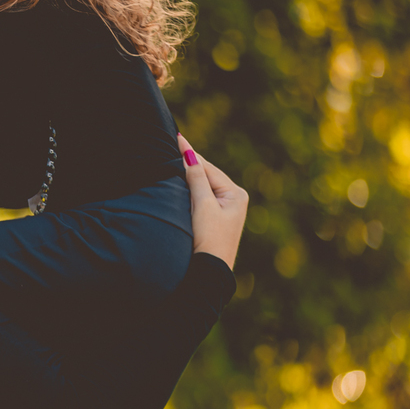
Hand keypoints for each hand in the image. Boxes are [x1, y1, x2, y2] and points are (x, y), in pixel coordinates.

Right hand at [178, 133, 248, 270]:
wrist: (209, 271)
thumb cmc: (208, 238)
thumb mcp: (202, 205)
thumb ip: (196, 178)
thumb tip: (190, 153)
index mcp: (236, 194)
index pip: (208, 168)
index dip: (190, 154)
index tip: (176, 137)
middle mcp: (234, 199)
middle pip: (207, 175)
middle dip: (190, 163)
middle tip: (173, 143)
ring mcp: (226, 210)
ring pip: (203, 185)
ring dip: (189, 175)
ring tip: (174, 158)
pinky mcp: (215, 219)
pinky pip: (201, 197)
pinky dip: (190, 188)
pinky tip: (180, 182)